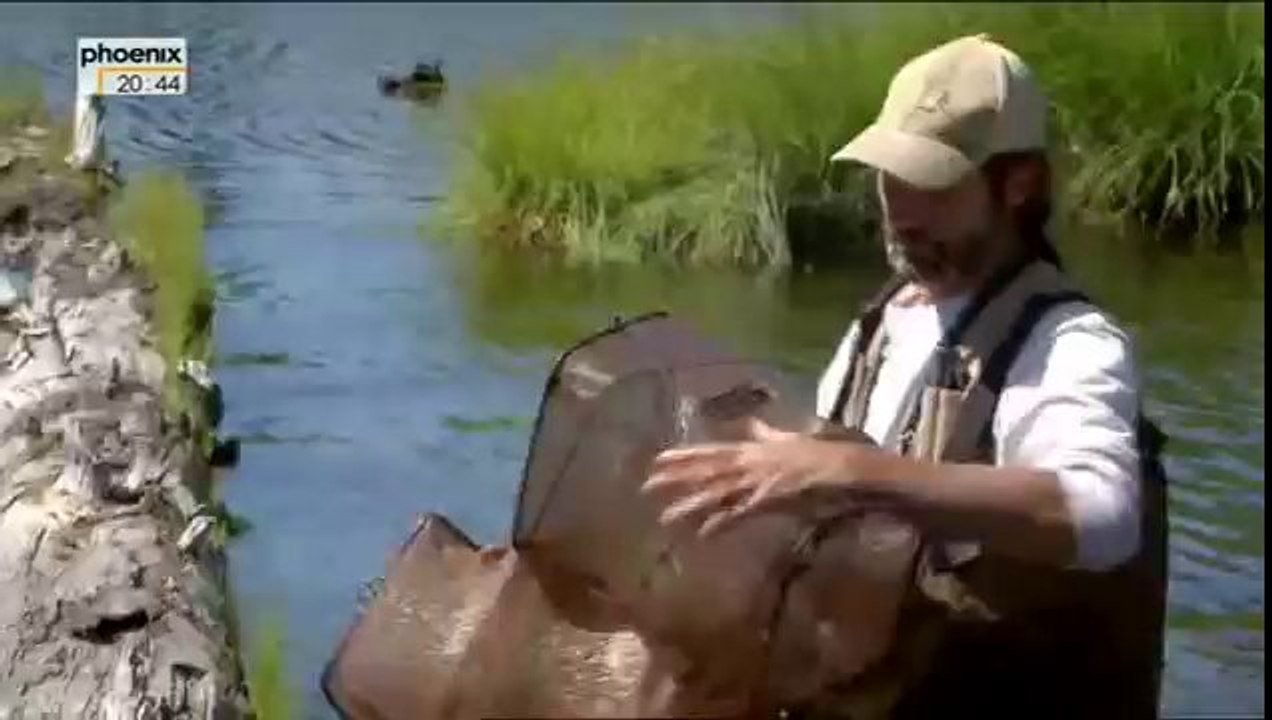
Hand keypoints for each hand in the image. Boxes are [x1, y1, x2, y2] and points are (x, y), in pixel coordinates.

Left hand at [640, 417, 858, 537]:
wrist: (846, 465)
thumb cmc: (819, 453)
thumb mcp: (787, 438)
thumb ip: (766, 433)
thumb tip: (752, 422)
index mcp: (752, 448)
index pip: (711, 451)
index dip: (683, 455)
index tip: (657, 460)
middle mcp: (750, 461)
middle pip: (707, 470)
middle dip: (676, 478)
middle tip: (646, 486)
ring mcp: (758, 480)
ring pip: (718, 492)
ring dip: (691, 504)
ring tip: (665, 517)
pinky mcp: (770, 499)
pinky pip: (741, 513)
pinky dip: (722, 522)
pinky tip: (704, 533)